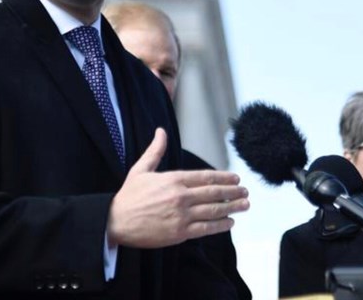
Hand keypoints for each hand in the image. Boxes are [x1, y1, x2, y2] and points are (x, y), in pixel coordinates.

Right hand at [106, 128, 248, 248]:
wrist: (116, 221)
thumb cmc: (128, 195)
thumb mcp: (140, 169)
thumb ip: (155, 150)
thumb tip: (160, 131)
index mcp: (173, 179)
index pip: (206, 177)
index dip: (224, 177)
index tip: (236, 178)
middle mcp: (181, 196)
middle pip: (214, 192)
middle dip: (233, 192)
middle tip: (246, 192)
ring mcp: (182, 215)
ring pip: (214, 210)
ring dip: (233, 207)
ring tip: (244, 205)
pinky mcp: (180, 232)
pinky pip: (206, 228)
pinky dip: (221, 225)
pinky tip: (230, 222)